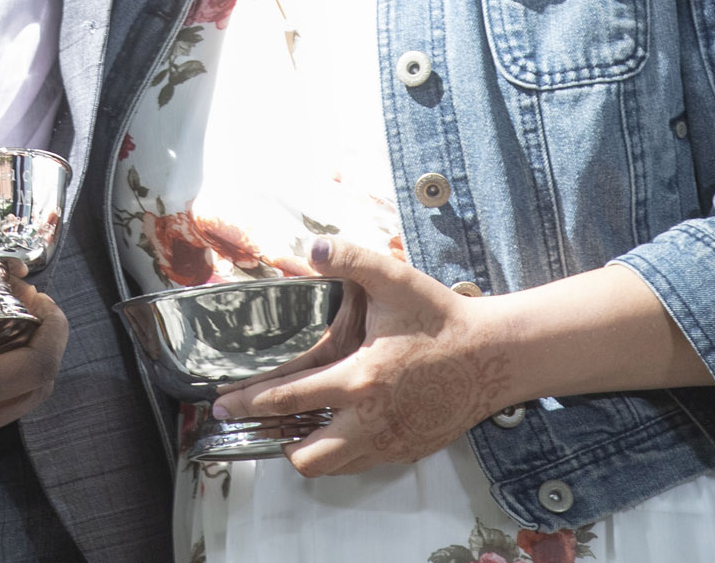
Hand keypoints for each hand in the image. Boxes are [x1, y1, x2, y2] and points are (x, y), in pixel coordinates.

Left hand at [213, 241, 509, 475]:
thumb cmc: (440, 318)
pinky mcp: (406, 451)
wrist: (491, 356)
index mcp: (359, 380)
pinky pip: (361, 465)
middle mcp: (370, 421)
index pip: (289, 399)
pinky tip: (338, 426)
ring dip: (309, 450)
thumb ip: (350, 259)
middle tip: (258, 423)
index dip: (250, 402)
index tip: (223, 404)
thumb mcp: (393, 279)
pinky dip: (342, 452)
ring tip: (294, 427)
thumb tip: (312, 248)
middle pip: (306, 456)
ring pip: (333, 467)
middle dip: (276, 442)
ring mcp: (389, 442)